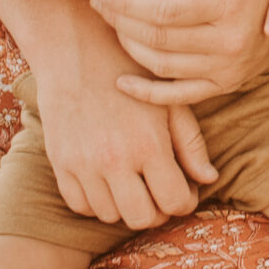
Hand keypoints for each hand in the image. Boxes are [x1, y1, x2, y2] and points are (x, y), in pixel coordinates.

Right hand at [30, 19, 217, 227]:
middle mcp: (115, 161)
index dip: (186, 200)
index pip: (175, 202)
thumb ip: (190, 143)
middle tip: (160, 190)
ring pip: (110, 215)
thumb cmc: (130, 70)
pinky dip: (96, 201)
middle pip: (143, 218)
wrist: (75, 49)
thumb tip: (209, 178)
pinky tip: (108, 180)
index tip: (185, 188)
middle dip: (158, 209)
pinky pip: (80, 205)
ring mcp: (83, 164)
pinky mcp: (59, 163)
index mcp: (149, 145)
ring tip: (134, 181)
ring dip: (126, 205)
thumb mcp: (168, 101)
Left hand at [92, 0, 268, 104]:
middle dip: (120, 20)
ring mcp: (227, 68)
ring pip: (162, 66)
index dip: (126, 3)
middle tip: (99, 5)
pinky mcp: (224, 85)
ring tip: (113, 27)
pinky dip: (147, 93)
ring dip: (129, 47)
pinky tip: (122, 82)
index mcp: (227, 3)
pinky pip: (179, 96)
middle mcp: (229, 40)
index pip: (163, 9)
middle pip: (158, 37)